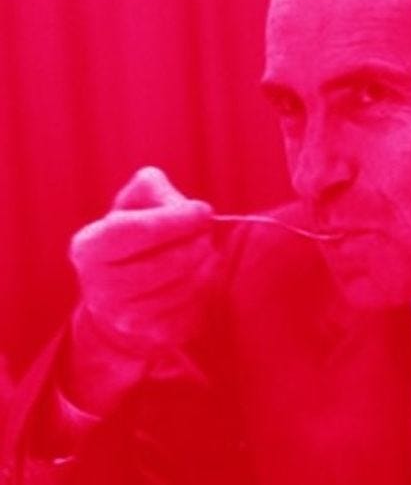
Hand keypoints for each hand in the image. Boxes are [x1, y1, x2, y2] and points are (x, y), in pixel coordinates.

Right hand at [70, 166, 217, 354]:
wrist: (126, 290)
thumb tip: (180, 207)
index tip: (204, 210)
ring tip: (208, 252)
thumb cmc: (136, 234)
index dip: (174, 220)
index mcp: (89, 248)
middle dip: (196, 244)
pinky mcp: (153, 335)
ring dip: (206, 267)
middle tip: (208, 233)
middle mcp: (99, 288)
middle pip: (162, 264)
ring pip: (181, 290)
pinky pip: (191, 312)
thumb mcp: (136, 201)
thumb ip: (153, 188)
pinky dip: (205, 291)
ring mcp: (124, 318)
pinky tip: (203, 276)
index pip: (133, 232)